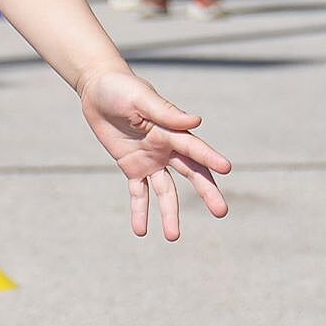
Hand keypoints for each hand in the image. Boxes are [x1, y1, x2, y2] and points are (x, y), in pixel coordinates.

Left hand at [78, 67, 230, 240]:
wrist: (97, 90)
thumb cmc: (122, 89)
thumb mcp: (141, 98)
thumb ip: (166, 112)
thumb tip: (196, 121)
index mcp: (171, 130)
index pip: (195, 148)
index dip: (210, 158)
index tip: (228, 169)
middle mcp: (167, 148)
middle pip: (191, 174)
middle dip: (206, 192)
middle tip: (221, 212)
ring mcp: (151, 160)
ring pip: (165, 191)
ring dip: (169, 213)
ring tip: (173, 237)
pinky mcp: (132, 167)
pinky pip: (138, 193)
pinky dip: (140, 211)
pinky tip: (141, 231)